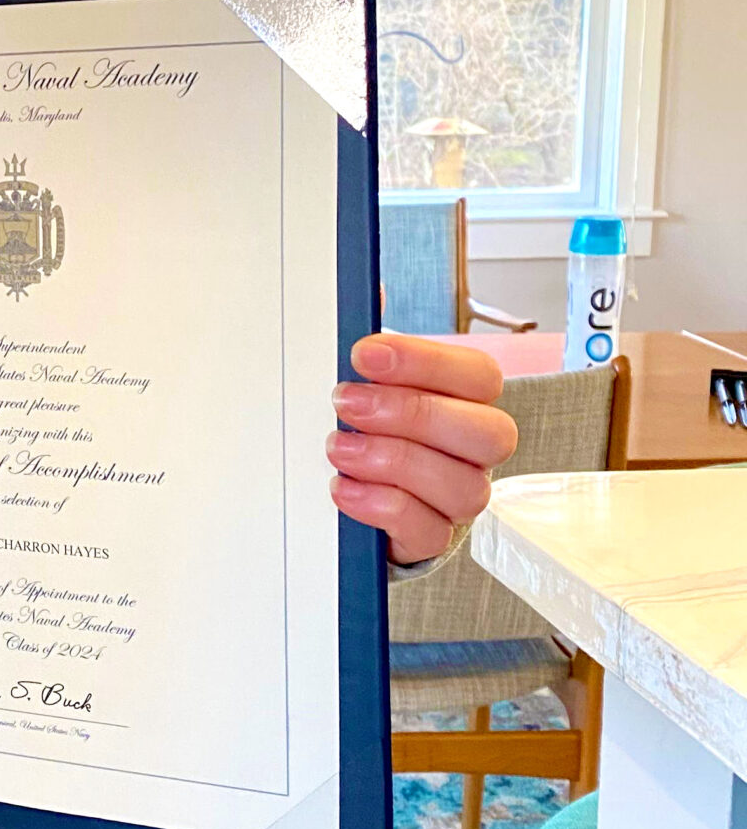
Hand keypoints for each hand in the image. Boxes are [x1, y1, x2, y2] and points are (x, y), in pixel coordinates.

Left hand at [328, 334, 516, 565]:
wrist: (347, 490)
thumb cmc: (366, 426)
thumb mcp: (363, 380)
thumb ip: (372, 344)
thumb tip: (369, 290)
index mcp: (465, 401)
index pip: (479, 376)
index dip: (427, 361)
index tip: (364, 354)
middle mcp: (474, 452)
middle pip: (490, 434)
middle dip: (414, 414)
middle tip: (348, 403)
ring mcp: (456, 499)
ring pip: (464, 487)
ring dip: (394, 461)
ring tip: (339, 448)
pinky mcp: (429, 539)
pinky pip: (427, 530)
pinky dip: (382, 506)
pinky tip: (344, 487)